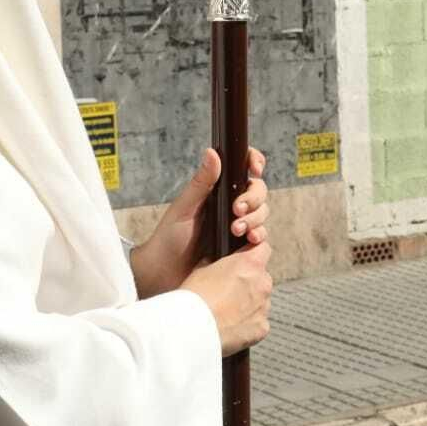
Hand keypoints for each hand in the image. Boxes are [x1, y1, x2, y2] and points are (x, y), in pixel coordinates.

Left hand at [130, 148, 268, 296]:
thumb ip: (201, 182)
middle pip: (258, 191)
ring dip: (254, 218)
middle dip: (253, 198)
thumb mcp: (184, 207)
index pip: (242, 169)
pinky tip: (250, 240)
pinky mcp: (242, 247)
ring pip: (262, 213)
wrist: (164, 273)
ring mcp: (238, 225)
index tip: (255, 169)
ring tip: (236, 230)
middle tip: (236, 210)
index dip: (254, 163)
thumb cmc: (169, 237)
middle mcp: (230, 205)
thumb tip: (212, 152)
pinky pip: (261, 237)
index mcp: (217, 191)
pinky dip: (259, 236)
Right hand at [182, 242, 272, 356]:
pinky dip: (248, 322)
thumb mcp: (201, 268)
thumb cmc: (195, 298)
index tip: (246, 258)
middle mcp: (262, 283)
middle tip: (229, 290)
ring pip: (261, 300)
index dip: (253, 252)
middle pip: (262, 277)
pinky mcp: (262, 327)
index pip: (263, 249)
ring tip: (227, 310)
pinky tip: (231, 325)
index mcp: (250, 264)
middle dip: (249, 281)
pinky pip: (259, 321)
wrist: (192, 329)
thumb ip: (217, 263)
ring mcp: (264, 306)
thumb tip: (218, 264)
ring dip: (249, 302)